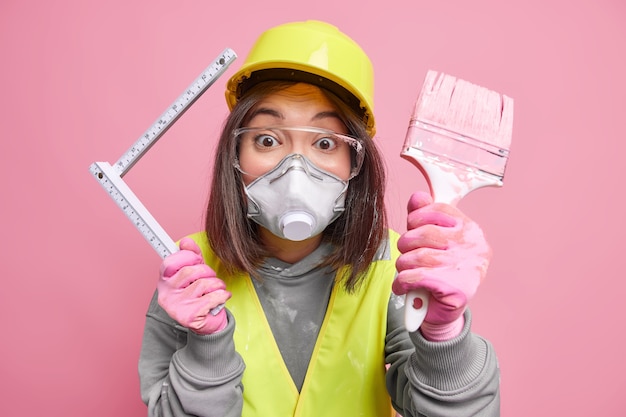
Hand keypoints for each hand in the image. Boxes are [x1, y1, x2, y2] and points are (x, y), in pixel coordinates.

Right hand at [157, 238, 230, 334]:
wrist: (207, 323)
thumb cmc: (200, 295)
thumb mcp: (196, 273)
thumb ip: (192, 256)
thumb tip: (186, 242)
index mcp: (164, 281)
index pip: (170, 262)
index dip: (188, 257)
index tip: (197, 260)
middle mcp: (166, 294)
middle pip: (190, 271)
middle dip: (207, 272)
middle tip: (211, 278)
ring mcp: (176, 306)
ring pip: (203, 284)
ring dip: (217, 284)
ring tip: (218, 288)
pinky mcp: (189, 316)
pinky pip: (212, 297)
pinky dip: (222, 295)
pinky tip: (221, 297)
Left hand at [392, 191, 491, 340]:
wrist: (443, 312)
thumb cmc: (438, 271)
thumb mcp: (432, 240)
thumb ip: (423, 217)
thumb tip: (417, 197)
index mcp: (470, 229)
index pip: (438, 209)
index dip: (417, 218)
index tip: (412, 229)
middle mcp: (473, 246)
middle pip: (425, 233)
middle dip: (406, 244)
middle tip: (406, 255)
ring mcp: (467, 268)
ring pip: (417, 256)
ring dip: (404, 266)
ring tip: (406, 272)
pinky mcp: (456, 289)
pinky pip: (415, 277)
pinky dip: (402, 282)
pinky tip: (403, 286)